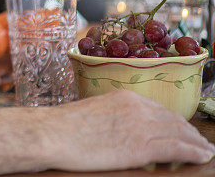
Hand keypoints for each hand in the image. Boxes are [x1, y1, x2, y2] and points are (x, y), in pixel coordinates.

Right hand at [46, 90, 214, 170]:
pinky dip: (194, 152)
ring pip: (180, 133)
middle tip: (199, 142)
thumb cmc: (63, 126)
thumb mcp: (93, 113)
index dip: (174, 121)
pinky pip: (178, 148)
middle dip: (189, 132)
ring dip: (196, 143)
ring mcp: (141, 126)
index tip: (181, 129)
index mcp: (124, 96)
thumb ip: (112, 117)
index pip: (158, 108)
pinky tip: (202, 156)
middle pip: (173, 120)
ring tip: (205, 150)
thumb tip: (119, 129)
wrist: (53, 133)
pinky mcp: (142, 146)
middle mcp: (138, 107)